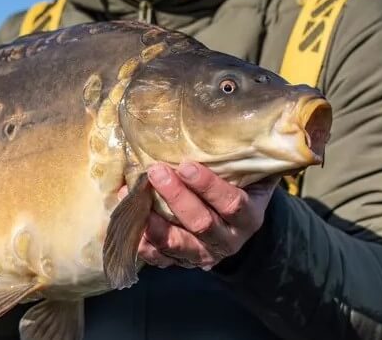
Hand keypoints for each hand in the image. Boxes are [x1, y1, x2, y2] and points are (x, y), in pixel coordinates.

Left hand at [131, 161, 277, 269]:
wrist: (233, 224)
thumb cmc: (238, 185)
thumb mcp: (251, 172)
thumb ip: (250, 154)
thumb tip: (253, 118)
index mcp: (249, 217)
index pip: (232, 204)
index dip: (209, 187)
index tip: (187, 166)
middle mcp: (229, 240)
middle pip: (202, 224)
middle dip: (176, 197)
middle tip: (156, 171)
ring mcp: (204, 254)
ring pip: (179, 244)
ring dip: (155, 222)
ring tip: (134, 196)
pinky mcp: (181, 262)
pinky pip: (161, 258)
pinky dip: (143, 242)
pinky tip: (129, 221)